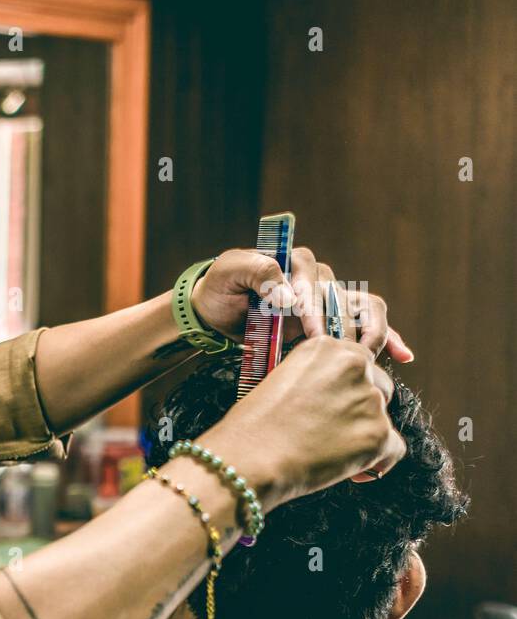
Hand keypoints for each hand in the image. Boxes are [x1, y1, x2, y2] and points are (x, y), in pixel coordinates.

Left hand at [190, 247, 413, 362]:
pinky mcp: (332, 321)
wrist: (216, 312)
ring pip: (364, 310)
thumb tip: (287, 290)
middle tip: (335, 353)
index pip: (314, 280)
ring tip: (370, 356)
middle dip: (340, 327)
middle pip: (342, 298)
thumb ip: (256, 270)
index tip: (311, 331)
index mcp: (295, 262)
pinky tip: (402, 356)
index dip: (313, 305)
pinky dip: (389, 339)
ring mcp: (328, 299)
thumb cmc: (222, 289)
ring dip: (373, 332)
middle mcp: (317, 278)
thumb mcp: (229, 272)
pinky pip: (367, 325)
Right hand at [201, 335, 405, 510]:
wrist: (248, 458)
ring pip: (384, 420)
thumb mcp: (281, 382)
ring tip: (332, 455)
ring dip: (365, 436)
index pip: (357, 363)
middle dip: (361, 410)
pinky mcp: (379, 434)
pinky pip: (394, 450)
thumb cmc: (252, 427)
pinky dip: (377, 463)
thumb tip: (337, 402)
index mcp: (327, 347)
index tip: (332, 408)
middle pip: (379, 387)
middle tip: (333, 434)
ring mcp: (370, 400)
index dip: (346, 389)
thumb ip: (316, 381)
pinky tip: (352, 473)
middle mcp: (355, 366)